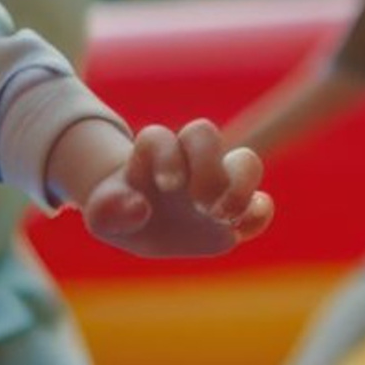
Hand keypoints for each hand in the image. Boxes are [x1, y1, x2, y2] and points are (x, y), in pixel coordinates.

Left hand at [81, 120, 273, 258]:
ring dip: (241, 186)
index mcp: (150, 154)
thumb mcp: (103, 217)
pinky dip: (258, 214)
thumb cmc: (118, 212)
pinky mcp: (235, 210)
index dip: (167, 156)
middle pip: (205, 134)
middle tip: (198, 203)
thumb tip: (139, 208)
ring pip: (245, 160)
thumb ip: (111, 211)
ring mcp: (215, 181)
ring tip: (221, 216)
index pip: (159, 137)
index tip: (166, 186)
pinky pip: (260, 204)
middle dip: (206, 166)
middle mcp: (187, 159)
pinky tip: (238, 230)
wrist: (138, 225)